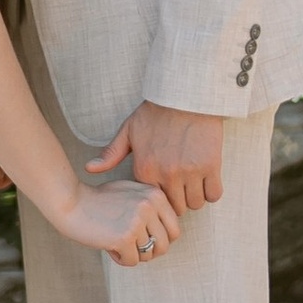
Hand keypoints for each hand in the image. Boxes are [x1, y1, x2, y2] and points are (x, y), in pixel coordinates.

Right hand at [57, 179, 182, 265]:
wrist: (70, 201)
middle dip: (149, 251)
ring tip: (116, 242)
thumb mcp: (131, 193)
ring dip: (132, 254)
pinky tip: (107, 245)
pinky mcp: (124, 237)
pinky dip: (119, 258)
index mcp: (155, 195)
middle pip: (164, 245)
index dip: (159, 238)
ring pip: (148, 255)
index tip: (142, 237)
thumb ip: (152, 208)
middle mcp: (150, 206)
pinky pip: (132, 261)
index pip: (175, 229)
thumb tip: (170, 235)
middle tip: (131, 246)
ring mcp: (138, 221)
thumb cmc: (98, 199)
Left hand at [90, 105, 223, 210]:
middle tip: (181, 186)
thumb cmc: (156, 112)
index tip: (163, 186)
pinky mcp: (210, 166)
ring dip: (195, 196)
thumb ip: (111, 153)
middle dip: (178, 200)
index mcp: (145, 169)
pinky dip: (211, 191)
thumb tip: (89, 168)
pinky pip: (213, 195)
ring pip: (195, 204)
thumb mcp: (129, 130)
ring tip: (194, 182)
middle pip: (176, 208)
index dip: (159, 195)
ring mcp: (189, 171)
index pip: (153, 201)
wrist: (186, 95)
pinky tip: (207, 179)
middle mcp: (166, 174)